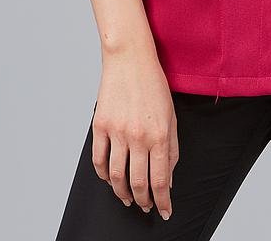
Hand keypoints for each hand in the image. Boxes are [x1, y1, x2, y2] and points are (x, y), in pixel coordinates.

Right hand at [91, 46, 177, 219]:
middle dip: (143, 202)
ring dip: (122, 193)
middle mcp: (138, 136)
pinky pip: (99, 160)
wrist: (130, 59)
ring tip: (127, 198)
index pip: (160, 180)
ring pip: (116, 177)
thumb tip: (167, 178)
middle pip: (138, 183)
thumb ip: (172, 149)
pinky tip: (110, 179)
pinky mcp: (100, 126)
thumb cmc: (153, 85)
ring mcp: (117, 132)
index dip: (163, 201)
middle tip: (145, 207)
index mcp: (159, 135)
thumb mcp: (171, 116)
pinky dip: (103, 175)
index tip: (164, 211)